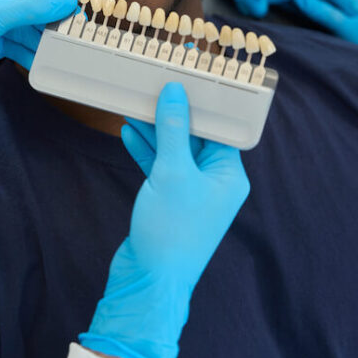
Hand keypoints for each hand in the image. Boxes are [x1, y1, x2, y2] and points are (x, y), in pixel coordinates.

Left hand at [0, 0, 76, 131]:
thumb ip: (29, 10)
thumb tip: (66, 2)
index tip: (75, 11)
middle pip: (31, 2)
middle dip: (50, 19)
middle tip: (74, 33)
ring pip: (27, 25)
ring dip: (43, 38)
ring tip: (62, 50)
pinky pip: (19, 42)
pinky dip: (31, 51)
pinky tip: (44, 61)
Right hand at [79, 84, 249, 357]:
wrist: (150, 282)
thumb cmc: (170, 230)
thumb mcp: (173, 172)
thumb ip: (173, 129)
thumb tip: (176, 92)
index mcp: (229, 175)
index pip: (220, 128)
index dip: (204, 102)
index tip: (187, 76)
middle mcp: (214, 182)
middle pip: (195, 136)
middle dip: (174, 112)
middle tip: (155, 83)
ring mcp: (190, 192)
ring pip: (174, 149)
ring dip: (155, 128)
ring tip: (135, 101)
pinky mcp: (168, 200)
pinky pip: (159, 166)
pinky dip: (145, 149)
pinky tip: (128, 131)